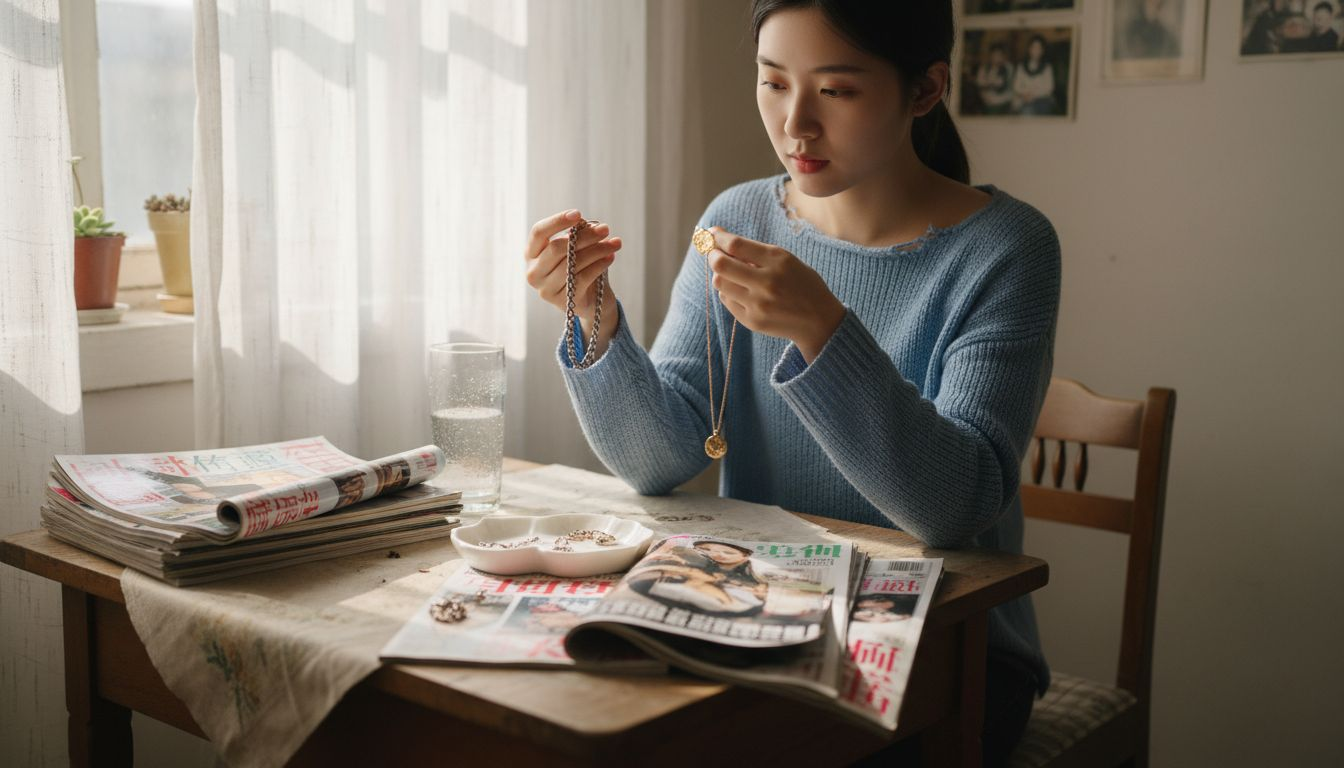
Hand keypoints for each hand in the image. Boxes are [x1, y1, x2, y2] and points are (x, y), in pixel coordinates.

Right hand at [524, 209, 621, 319]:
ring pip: (572, 263)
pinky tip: (611, 256)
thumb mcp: (575, 248)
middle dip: (584, 236)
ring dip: (597, 250)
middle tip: (605, 228)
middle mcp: (533, 272)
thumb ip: (576, 236)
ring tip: (615, 243)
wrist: (589, 300)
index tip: (578, 213)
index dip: (557, 221)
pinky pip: (582, 278)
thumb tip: (586, 225)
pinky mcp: (562, 302)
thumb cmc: (579, 267)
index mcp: (532, 253)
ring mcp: (546, 289)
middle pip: (557, 248)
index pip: (538, 232)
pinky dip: (599, 265)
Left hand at [705, 227, 844, 362]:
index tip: (712, 234)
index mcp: (778, 260)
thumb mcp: (787, 260)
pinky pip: (727, 301)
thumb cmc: (801, 284)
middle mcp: (767, 282)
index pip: (736, 245)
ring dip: (721, 275)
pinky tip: (741, 291)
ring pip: (720, 283)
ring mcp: (759, 304)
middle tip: (713, 253)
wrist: (819, 320)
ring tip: (732, 274)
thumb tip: (719, 238)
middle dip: (712, 255)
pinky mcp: (753, 321)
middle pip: (721, 264)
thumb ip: (755, 252)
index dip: (718, 238)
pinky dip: (729, 292)